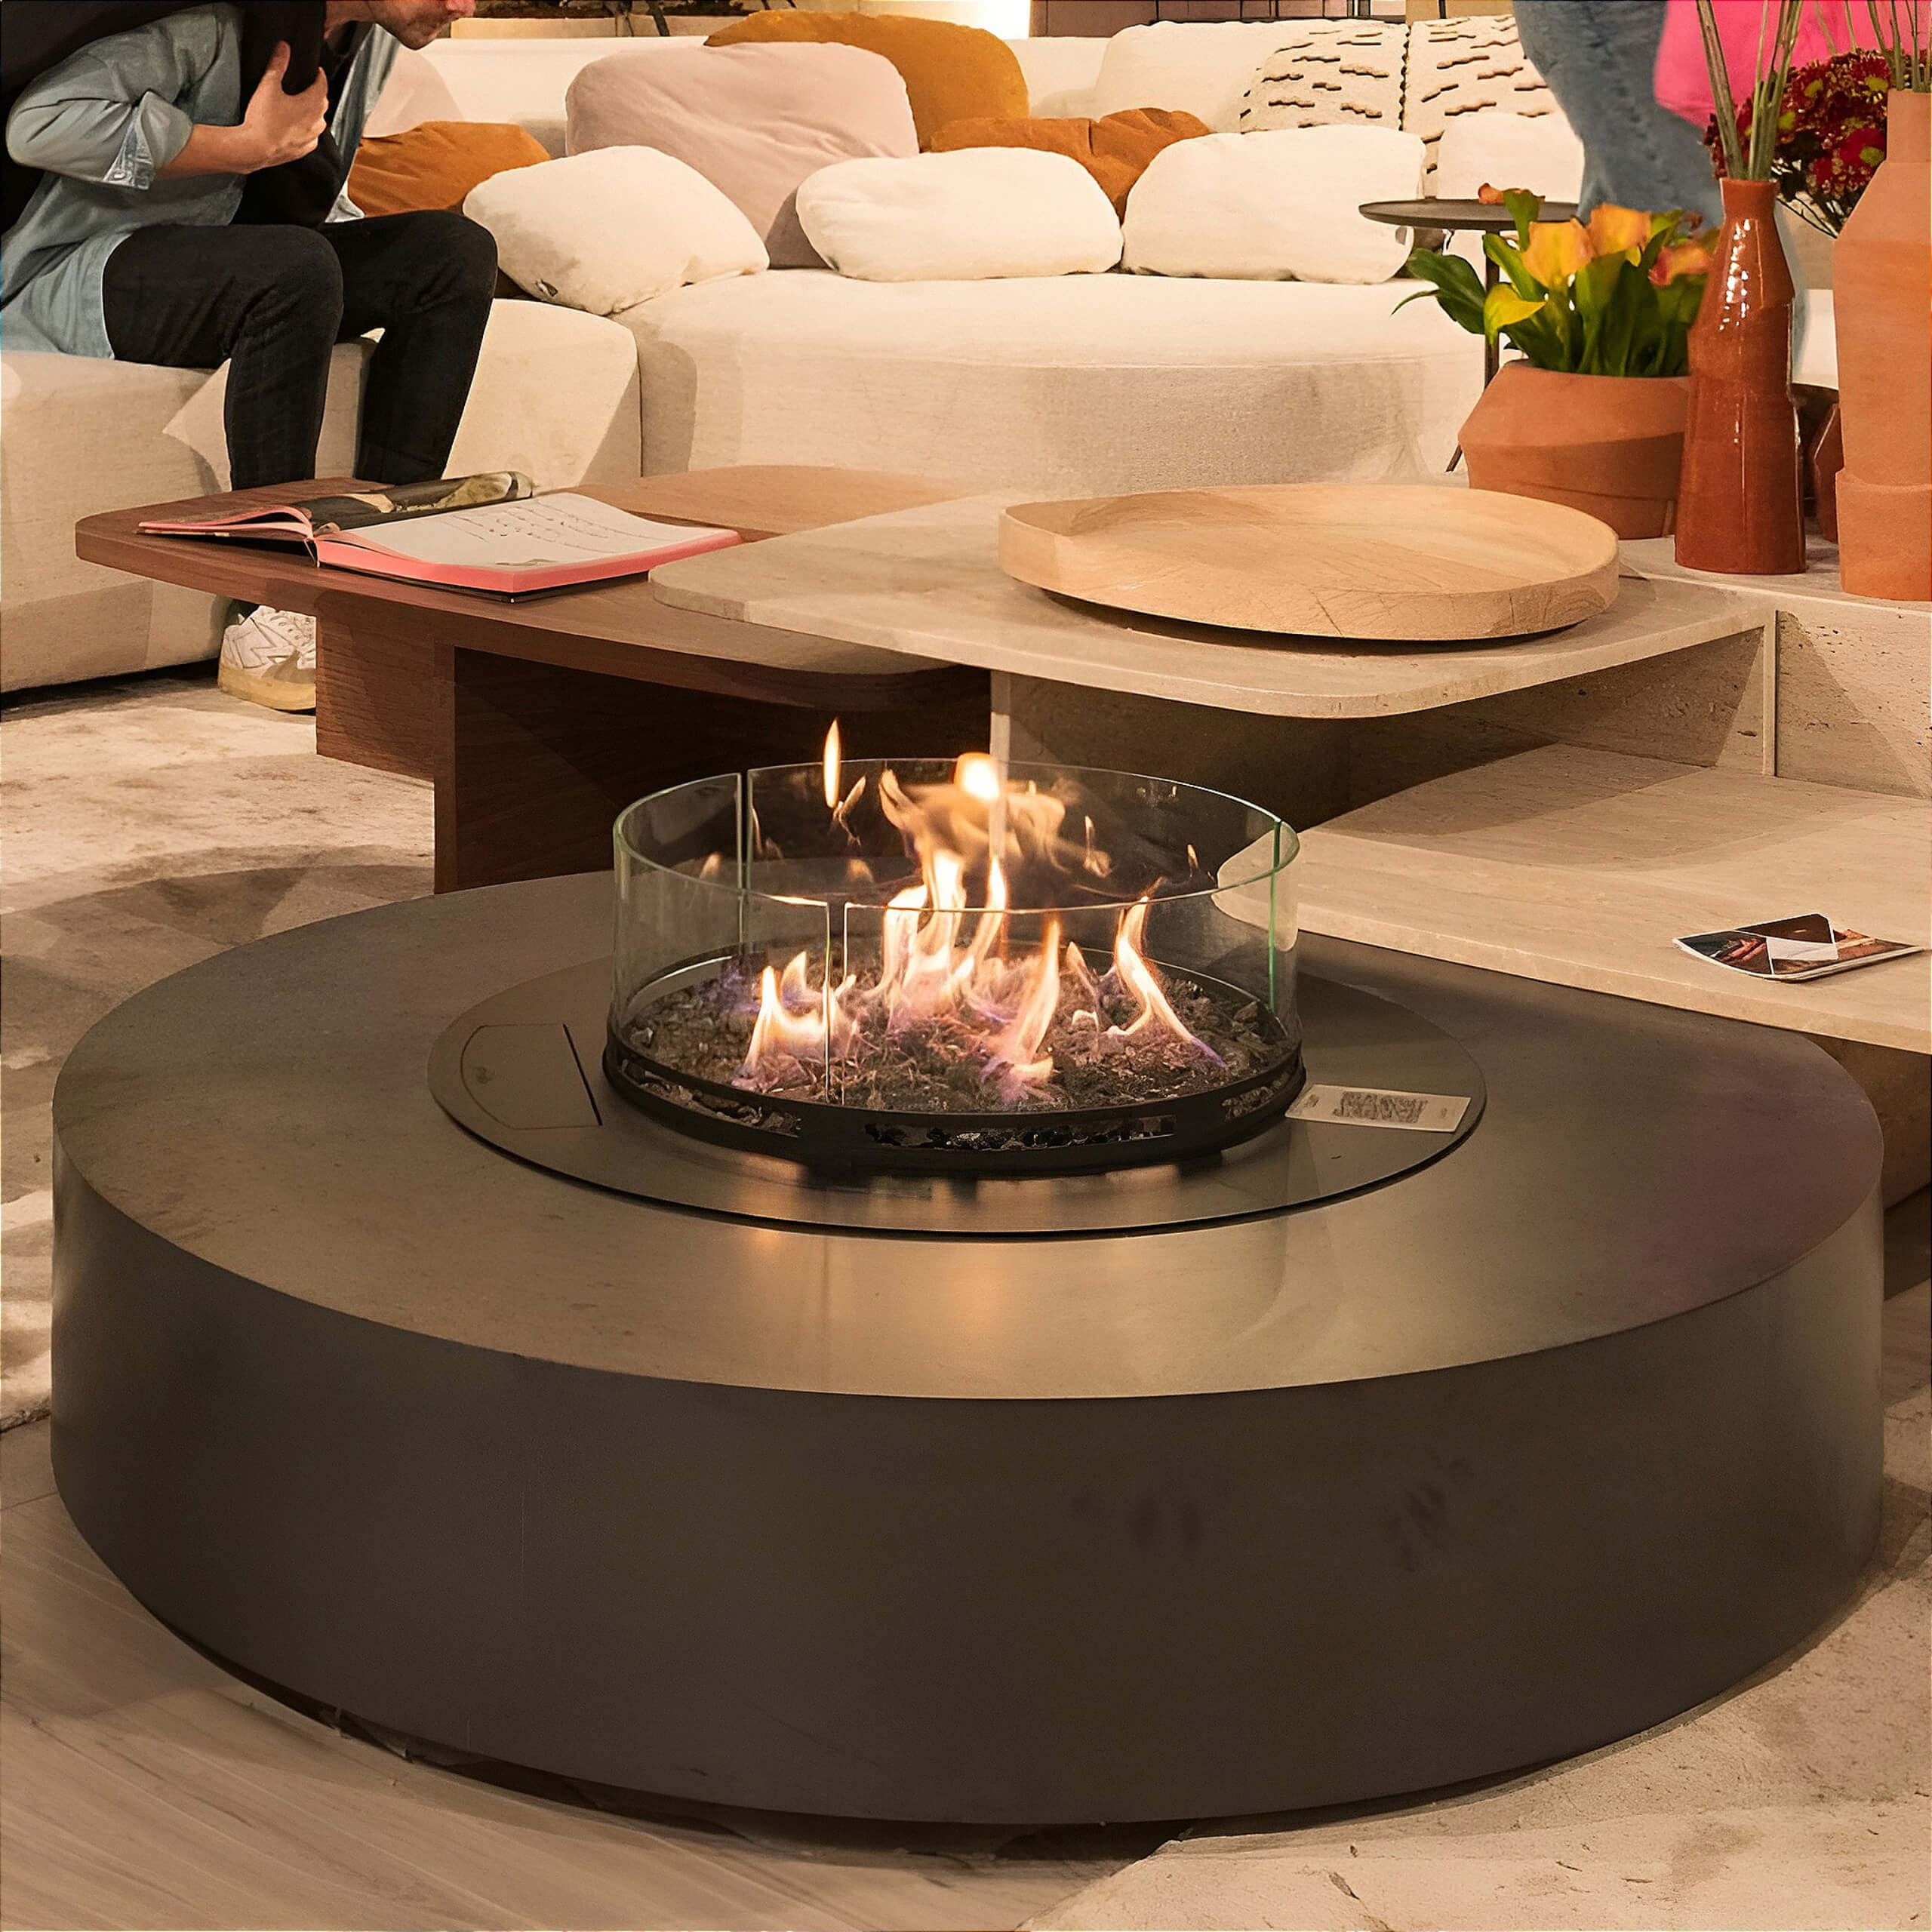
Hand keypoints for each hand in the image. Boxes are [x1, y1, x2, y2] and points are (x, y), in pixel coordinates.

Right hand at [238, 43, 329, 169]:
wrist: (256, 148)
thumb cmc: (263, 117)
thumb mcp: (269, 85)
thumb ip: (278, 64)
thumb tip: (284, 46)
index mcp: (312, 104)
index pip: (322, 86)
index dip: (320, 76)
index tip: (317, 71)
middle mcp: (317, 122)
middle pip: (322, 103)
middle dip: (318, 93)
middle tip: (310, 85)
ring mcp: (312, 138)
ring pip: (319, 121)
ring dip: (314, 112)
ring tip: (305, 105)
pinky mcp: (304, 150)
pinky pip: (312, 137)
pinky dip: (308, 129)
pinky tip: (300, 127)